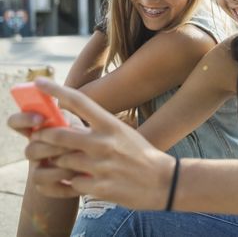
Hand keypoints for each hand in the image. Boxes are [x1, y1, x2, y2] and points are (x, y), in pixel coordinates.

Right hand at [8, 107, 90, 197]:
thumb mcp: (79, 127)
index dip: (24, 119)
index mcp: (39, 130)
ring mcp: (36, 169)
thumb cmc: (84, 139)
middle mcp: (34, 149)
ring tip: (82, 163)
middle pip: (31, 149)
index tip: (41, 119)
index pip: (17, 122)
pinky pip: (49, 189)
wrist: (90, 166)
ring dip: (61, 168)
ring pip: (38, 173)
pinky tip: (84, 178)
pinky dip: (68, 184)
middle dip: (54, 148)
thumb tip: (69, 126)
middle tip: (74, 146)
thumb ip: (71, 123)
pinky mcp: (44, 187)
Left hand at [29, 78, 174, 209]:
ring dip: (61, 164)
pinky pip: (73, 184)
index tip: (39, 82)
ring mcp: (101, 166)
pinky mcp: (100, 187)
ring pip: (62, 162)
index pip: (80, 102)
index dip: (56, 90)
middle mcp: (105, 143)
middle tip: (40, 139)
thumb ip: (98, 129)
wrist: (164, 181)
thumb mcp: (123, 134)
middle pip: (59, 135)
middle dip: (44, 137)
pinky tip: (88, 181)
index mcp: (111, 125)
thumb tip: (69, 127)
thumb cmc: (141, 154)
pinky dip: (76, 183)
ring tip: (70, 165)